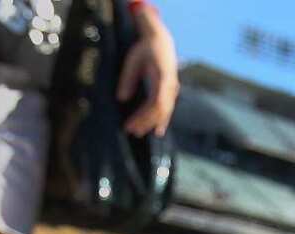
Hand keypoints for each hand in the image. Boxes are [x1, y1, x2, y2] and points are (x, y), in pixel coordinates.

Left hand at [116, 8, 178, 137]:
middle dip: (145, 122)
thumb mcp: (133, 61)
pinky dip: (162, 120)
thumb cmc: (145, 49)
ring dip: (151, 123)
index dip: (143, 116)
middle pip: (160, 110)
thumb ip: (127, 79)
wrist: (161, 40)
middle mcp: (171, 86)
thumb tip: (121, 99)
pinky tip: (157, 131)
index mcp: (163, 78)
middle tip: (130, 130)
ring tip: (137, 132)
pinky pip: (167, 109)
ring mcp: (172, 89)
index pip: (155, 103)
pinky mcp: (170, 92)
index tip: (130, 123)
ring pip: (164, 112)